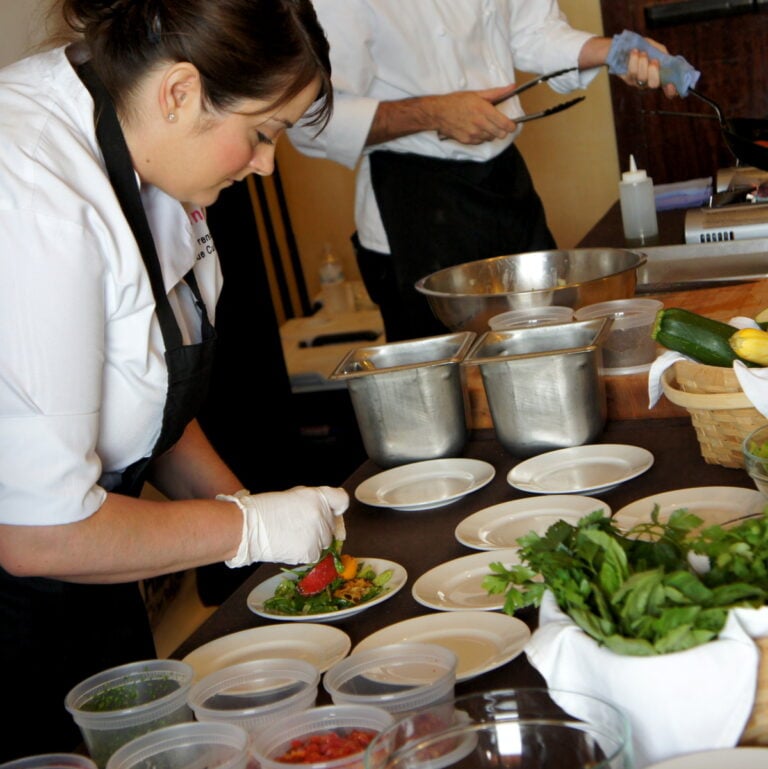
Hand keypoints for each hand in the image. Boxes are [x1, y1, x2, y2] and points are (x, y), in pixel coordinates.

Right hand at [220, 485, 348, 566]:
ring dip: (313, 541)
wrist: (248, 527)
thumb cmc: (265, 510)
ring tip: (291, 536)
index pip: (342, 500)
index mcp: (317, 497)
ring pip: (324, 542)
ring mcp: (317, 534)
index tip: (333, 512)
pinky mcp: (310, 552)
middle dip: (320, 527)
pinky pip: (314, 554)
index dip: (337, 508)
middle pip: (332, 525)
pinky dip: (305, 552)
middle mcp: (321, 514)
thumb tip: (327, 511)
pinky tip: (289, 545)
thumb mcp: (293, 496)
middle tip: (299, 526)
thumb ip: (314, 502)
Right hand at [429, 87, 517, 143]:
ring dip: (490, 133)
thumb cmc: (456, 102)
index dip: (511, 126)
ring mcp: (473, 134)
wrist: (438, 113)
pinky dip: (481, 137)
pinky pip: (480, 141)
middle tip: (498, 124)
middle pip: (500, 134)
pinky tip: (475, 129)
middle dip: (501, 130)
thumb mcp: (476, 94)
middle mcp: (480, 123)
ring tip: (483, 125)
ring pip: (490, 138)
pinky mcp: (467, 140)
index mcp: (484, 110)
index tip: (512, 124)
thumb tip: (512, 88)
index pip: (505, 124)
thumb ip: (496, 93)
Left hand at [624, 38, 677, 97]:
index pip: (669, 92)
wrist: (630, 46)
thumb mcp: (659, 50)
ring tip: (643, 53)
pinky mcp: (626, 78)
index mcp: (661, 78)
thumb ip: (663, 55)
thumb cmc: (648, 49)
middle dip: (654, 72)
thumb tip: (664, 59)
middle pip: (653, 84)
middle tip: (654, 61)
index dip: (671, 91)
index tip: (670, 85)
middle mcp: (649, 84)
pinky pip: (630, 73)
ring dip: (643, 63)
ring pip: (641, 77)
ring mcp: (637, 83)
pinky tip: (635, 52)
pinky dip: (633, 61)